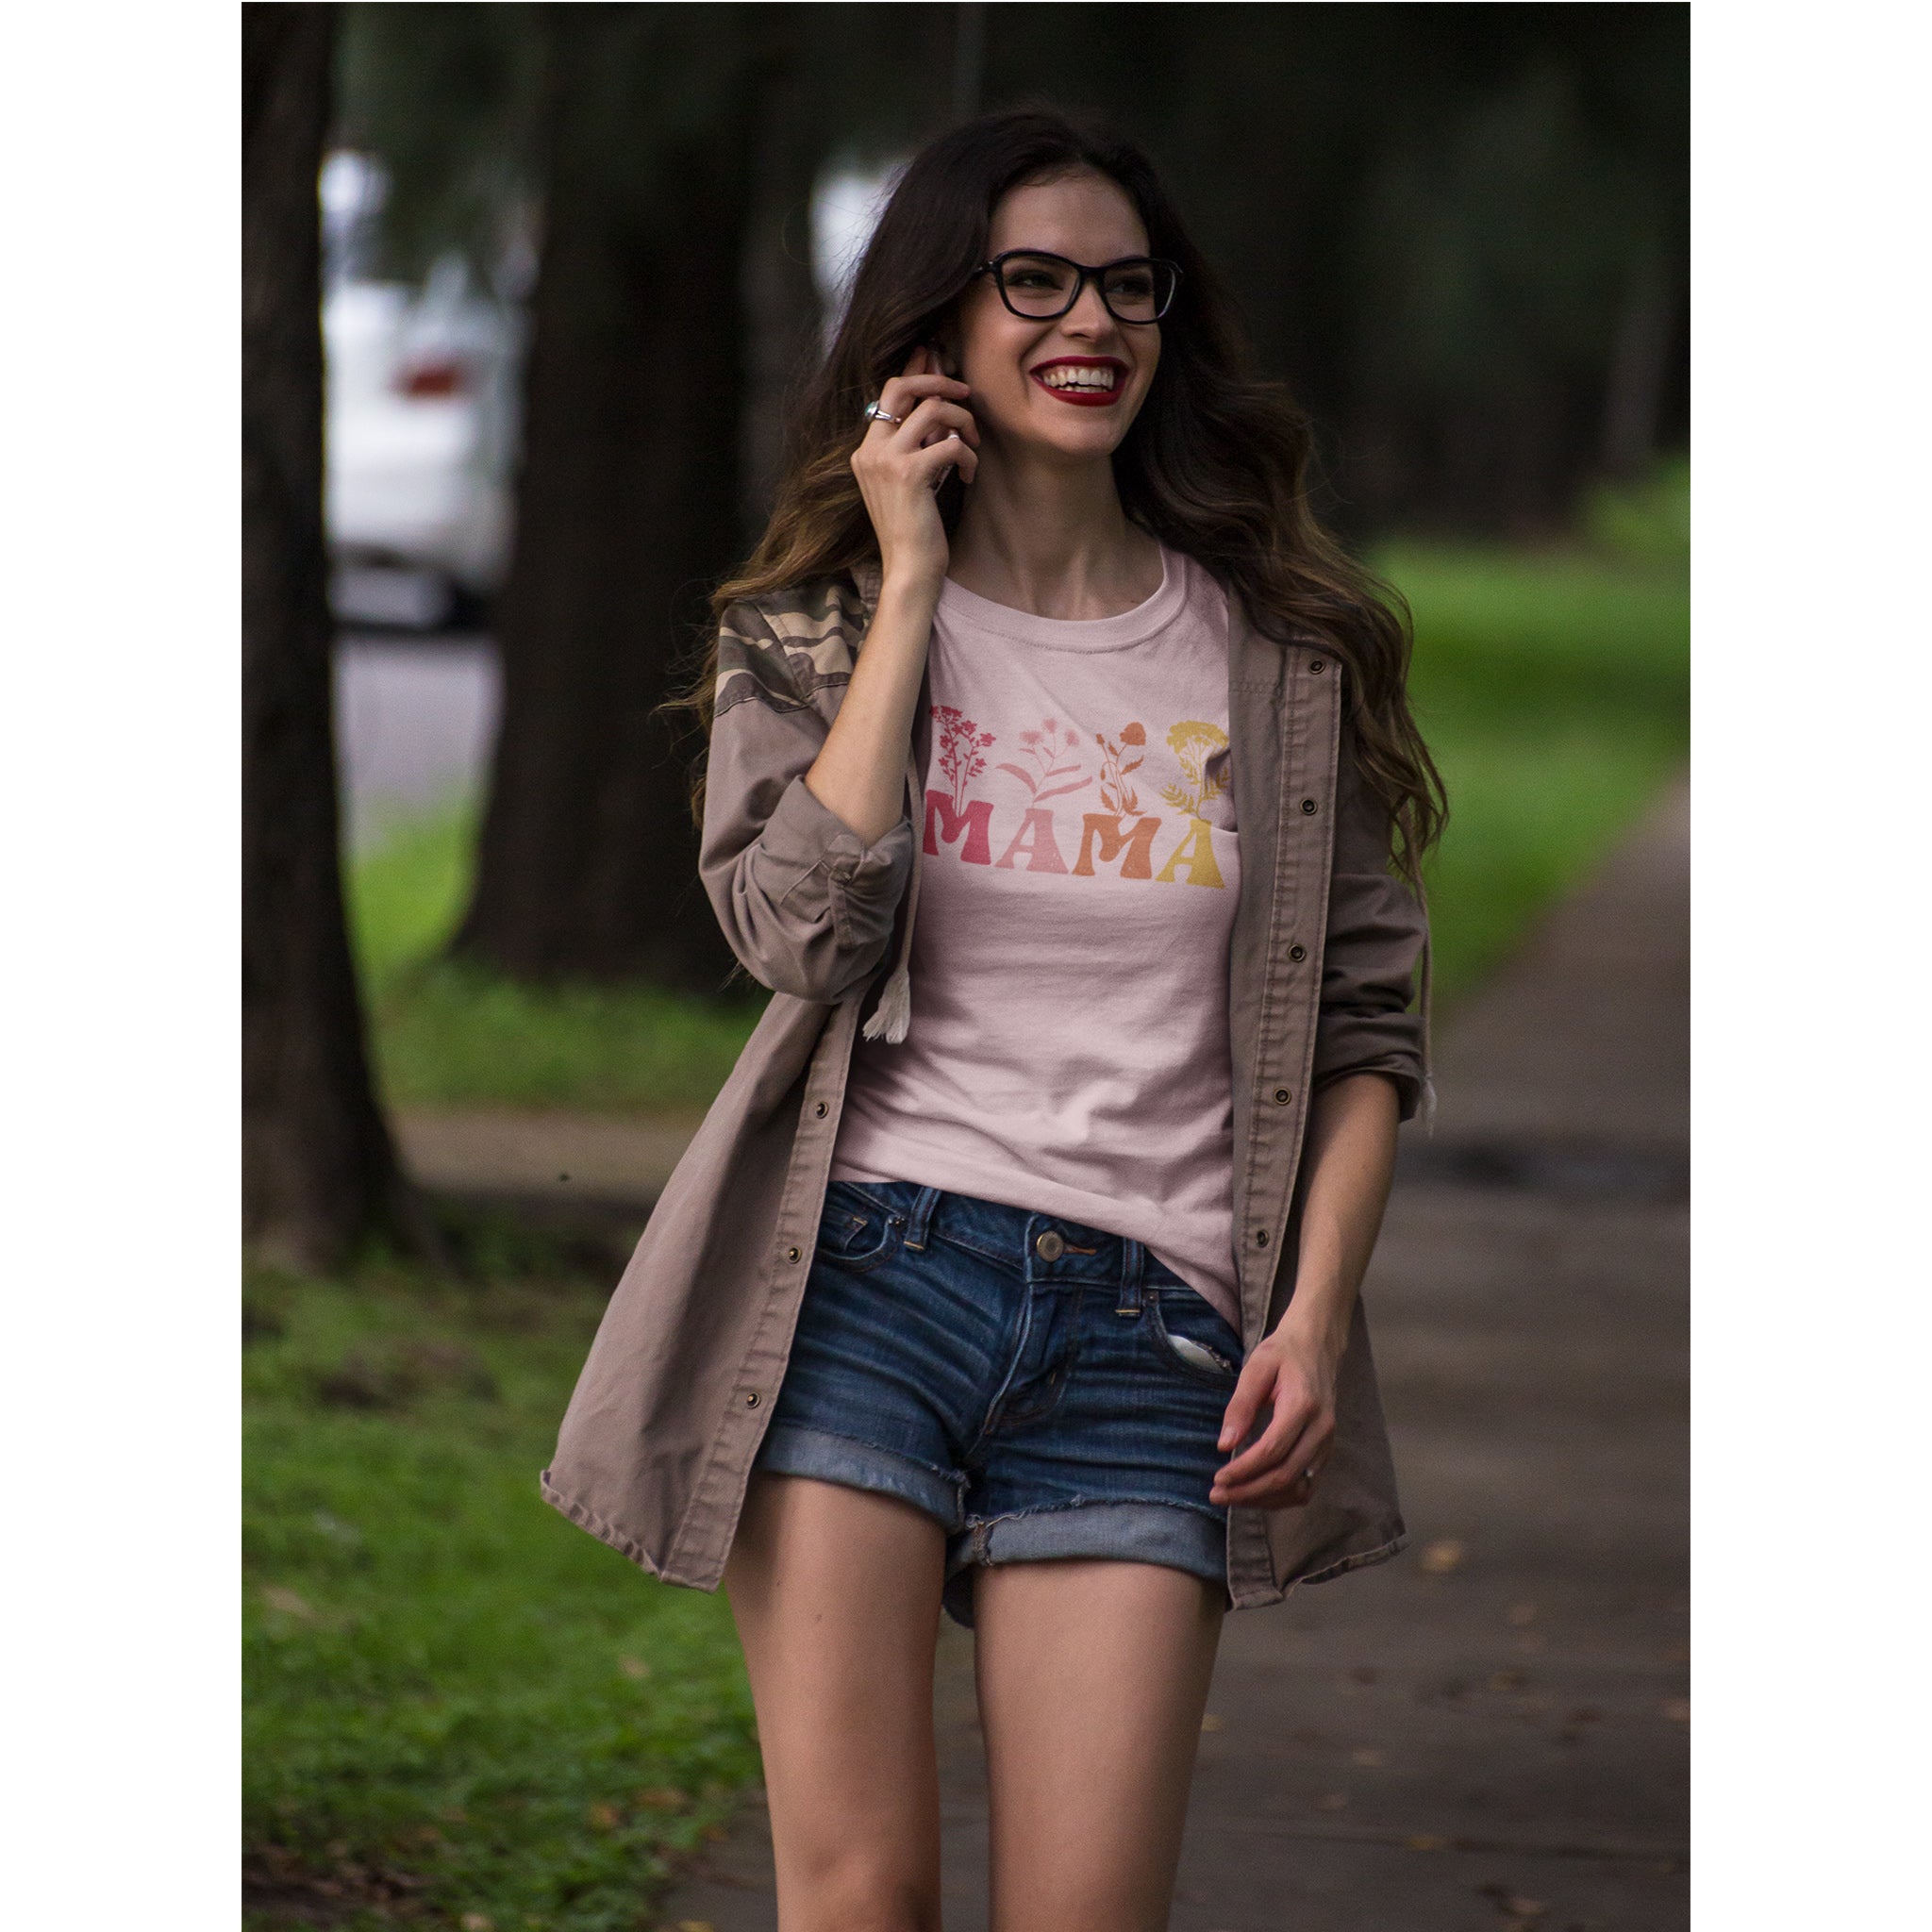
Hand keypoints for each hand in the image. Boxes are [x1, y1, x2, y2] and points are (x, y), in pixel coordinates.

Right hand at [849, 345, 979, 591]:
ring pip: (932, 409)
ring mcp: (886, 461)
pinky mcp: (909, 474)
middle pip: (902, 386)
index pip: (888, 395)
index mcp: (865, 451)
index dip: (916, 374)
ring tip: (972, 446)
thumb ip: (916, 446)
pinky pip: (950, 445)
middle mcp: (870, 451)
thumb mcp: (910, 481)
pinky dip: (968, 457)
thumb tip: (939, 410)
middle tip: (965, 393)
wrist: (908, 570)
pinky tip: (969, 477)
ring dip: (962, 422)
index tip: (939, 366)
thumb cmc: (914, 531)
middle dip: (938, 380)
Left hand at [1208, 1320, 1342, 1509]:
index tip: (1218, 1478)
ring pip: (1299, 1488)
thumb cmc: (1283, 1354)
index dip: (1243, 1470)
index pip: (1272, 1451)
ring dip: (1264, 1500)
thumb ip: (1240, 1405)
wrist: (1318, 1346)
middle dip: (1249, 1492)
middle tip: (1217, 1495)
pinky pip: (1307, 1485)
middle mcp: (1321, 1429)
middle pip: (1285, 1476)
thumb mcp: (1256, 1368)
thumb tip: (1224, 1445)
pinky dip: (1282, 1497)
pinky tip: (1256, 1494)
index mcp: (1303, 1405)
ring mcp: (1328, 1442)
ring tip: (1233, 1498)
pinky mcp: (1327, 1450)